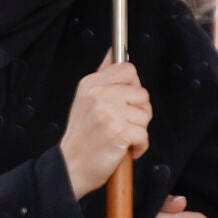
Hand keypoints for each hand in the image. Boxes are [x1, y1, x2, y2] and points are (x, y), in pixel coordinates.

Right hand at [59, 51, 151, 197]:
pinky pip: (145, 134)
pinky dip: (139, 146)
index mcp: (91, 83)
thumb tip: (115, 50)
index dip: (133, 86)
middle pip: (142, 93)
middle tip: (124, 123)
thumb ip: (103, 73)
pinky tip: (124, 149)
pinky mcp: (119, 132)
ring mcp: (109, 113)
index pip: (128, 69)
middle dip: (139, 111)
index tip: (126, 100)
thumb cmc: (82, 135)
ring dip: (138, 130)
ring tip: (121, 137)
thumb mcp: (85, 98)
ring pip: (146, 115)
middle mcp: (99, 95)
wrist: (71, 166)